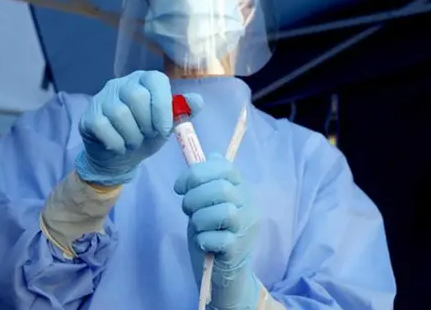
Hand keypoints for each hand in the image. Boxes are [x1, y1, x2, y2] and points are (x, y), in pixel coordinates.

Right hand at [75, 70, 202, 185]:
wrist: (120, 157)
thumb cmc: (146, 135)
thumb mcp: (168, 125)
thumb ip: (183, 111)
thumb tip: (197, 101)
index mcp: (144, 81)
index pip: (155, 79)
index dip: (162, 105)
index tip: (164, 128)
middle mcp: (121, 84)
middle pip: (136, 95)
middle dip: (146, 123)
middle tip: (148, 135)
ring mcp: (102, 98)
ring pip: (119, 113)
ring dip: (132, 136)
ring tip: (134, 142)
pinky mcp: (88, 116)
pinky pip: (102, 126)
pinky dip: (116, 142)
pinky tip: (119, 147)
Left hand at [174, 153, 260, 309]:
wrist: (224, 276)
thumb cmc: (214, 235)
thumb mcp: (210, 204)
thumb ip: (210, 182)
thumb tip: (211, 154)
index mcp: (243, 190)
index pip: (225, 167)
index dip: (197, 173)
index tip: (180, 187)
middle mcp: (250, 206)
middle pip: (221, 188)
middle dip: (194, 197)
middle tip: (187, 210)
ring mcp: (246, 229)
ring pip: (223, 211)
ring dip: (199, 219)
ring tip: (197, 227)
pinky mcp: (238, 251)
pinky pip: (217, 237)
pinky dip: (203, 239)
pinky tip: (203, 243)